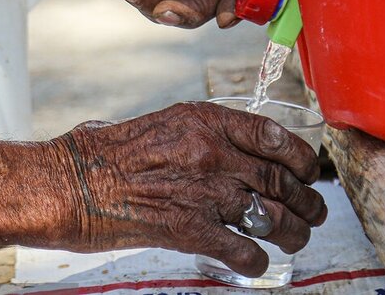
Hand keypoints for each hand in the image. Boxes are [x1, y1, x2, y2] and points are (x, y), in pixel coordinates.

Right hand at [40, 102, 326, 277]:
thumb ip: (209, 136)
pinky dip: (256, 260)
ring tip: (296, 240)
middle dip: (306, 201)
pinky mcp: (187, 229)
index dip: (301, 158)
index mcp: (206, 122)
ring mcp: (201, 191)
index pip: (273, 137)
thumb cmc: (111, 154)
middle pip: (279, 181)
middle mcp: (211, 153)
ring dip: (291, 233)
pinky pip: (240, 248)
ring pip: (270, 216)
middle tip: (313, 213)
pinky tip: (257, 263)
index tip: (308, 171)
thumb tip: (244, 154)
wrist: (71, 182)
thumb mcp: (167, 125)